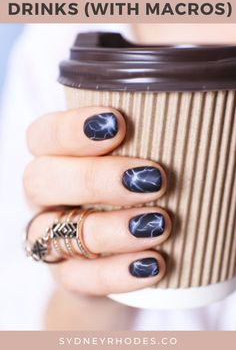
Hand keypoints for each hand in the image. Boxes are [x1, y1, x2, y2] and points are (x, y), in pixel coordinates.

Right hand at [24, 107, 171, 295]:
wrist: (117, 255)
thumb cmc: (126, 193)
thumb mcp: (128, 165)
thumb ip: (135, 151)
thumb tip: (174, 139)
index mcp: (53, 159)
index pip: (43, 135)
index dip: (72, 129)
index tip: (118, 123)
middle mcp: (44, 197)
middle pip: (39, 180)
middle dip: (95, 178)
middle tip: (153, 178)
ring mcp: (48, 238)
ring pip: (52, 232)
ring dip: (108, 228)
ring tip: (158, 224)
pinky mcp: (65, 276)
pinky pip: (77, 278)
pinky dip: (114, 272)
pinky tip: (150, 263)